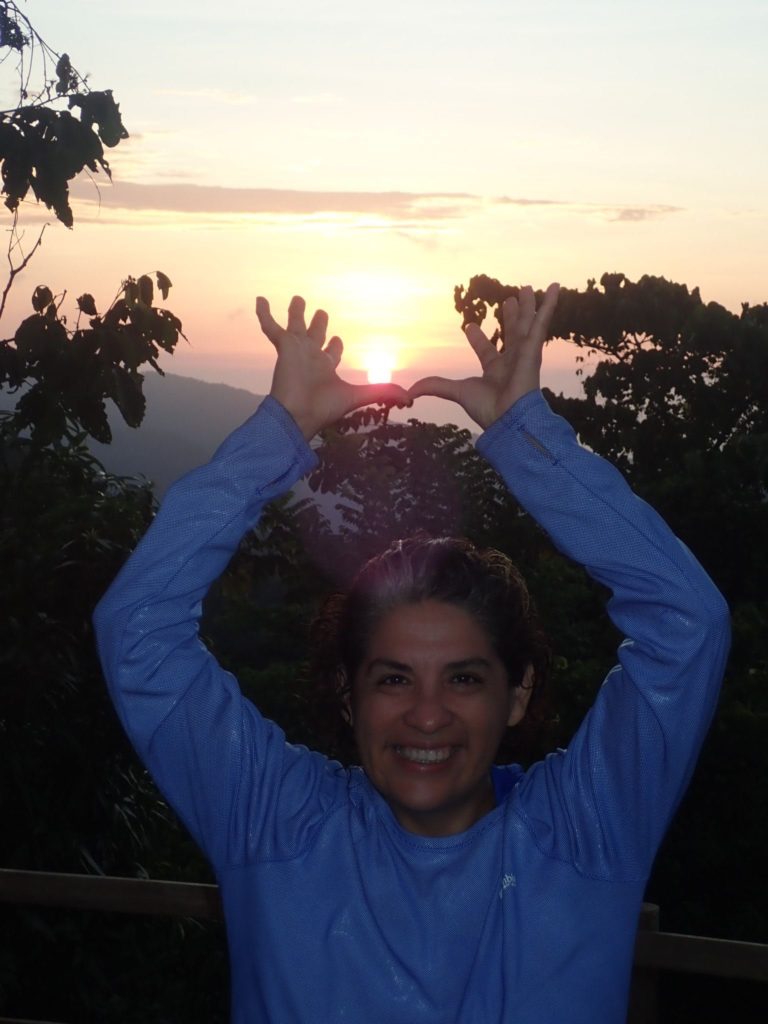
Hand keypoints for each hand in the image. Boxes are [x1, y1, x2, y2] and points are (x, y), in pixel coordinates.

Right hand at [256, 295, 410, 439]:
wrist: (297, 413)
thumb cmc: (324, 408)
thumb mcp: (358, 396)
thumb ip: (381, 391)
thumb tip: (408, 395)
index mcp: (326, 368)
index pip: (332, 351)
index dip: (336, 345)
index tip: (337, 340)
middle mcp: (311, 357)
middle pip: (315, 335)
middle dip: (318, 324)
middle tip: (321, 313)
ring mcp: (296, 351)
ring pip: (295, 326)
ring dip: (296, 313)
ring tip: (298, 299)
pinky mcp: (283, 347)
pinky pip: (271, 326)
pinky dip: (264, 313)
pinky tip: (260, 299)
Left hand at [408, 283, 559, 429]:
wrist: (509, 418)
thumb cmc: (487, 409)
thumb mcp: (456, 392)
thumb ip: (436, 387)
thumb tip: (409, 392)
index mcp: (494, 372)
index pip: (486, 350)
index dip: (477, 339)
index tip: (469, 326)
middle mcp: (511, 362)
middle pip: (511, 333)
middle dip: (511, 317)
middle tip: (510, 299)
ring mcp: (524, 355)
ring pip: (527, 324)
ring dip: (529, 306)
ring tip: (528, 288)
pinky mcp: (535, 349)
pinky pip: (542, 322)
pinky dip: (549, 305)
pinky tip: (555, 287)